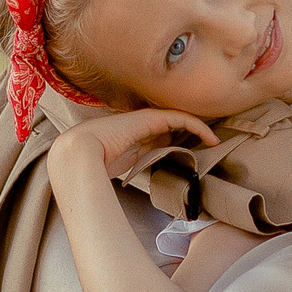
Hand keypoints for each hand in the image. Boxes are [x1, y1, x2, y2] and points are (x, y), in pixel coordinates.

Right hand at [51, 108, 215, 180]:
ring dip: (198, 128)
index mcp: (129, 135)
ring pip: (178, 119)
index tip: (192, 151)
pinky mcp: (150, 118)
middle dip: (190, 132)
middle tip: (210, 143)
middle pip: (170, 125)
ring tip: (214, 140)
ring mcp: (143, 119)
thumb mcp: (117, 168)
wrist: (77, 155)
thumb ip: (132, 166)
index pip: (157, 134)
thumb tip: (147, 173)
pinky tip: (210, 138)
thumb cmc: (89, 165)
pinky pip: (180, 118)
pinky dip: (197, 126)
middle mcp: (138, 124)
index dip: (175, 140)